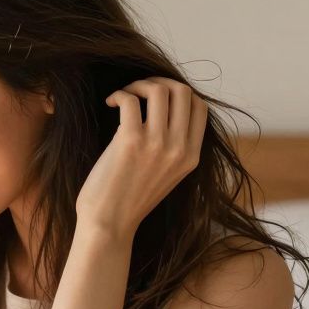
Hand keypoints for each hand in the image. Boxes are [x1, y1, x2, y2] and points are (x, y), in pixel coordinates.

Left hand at [75, 77, 207, 238]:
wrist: (108, 226)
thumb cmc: (128, 200)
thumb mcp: (165, 175)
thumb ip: (173, 148)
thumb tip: (165, 113)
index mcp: (191, 157)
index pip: (200, 106)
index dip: (178, 93)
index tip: (156, 98)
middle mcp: (179, 149)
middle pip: (183, 91)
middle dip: (158, 83)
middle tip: (137, 93)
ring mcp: (157, 144)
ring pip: (160, 90)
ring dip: (138, 85)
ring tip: (123, 98)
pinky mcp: (130, 141)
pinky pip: (131, 100)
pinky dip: (120, 95)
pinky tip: (111, 104)